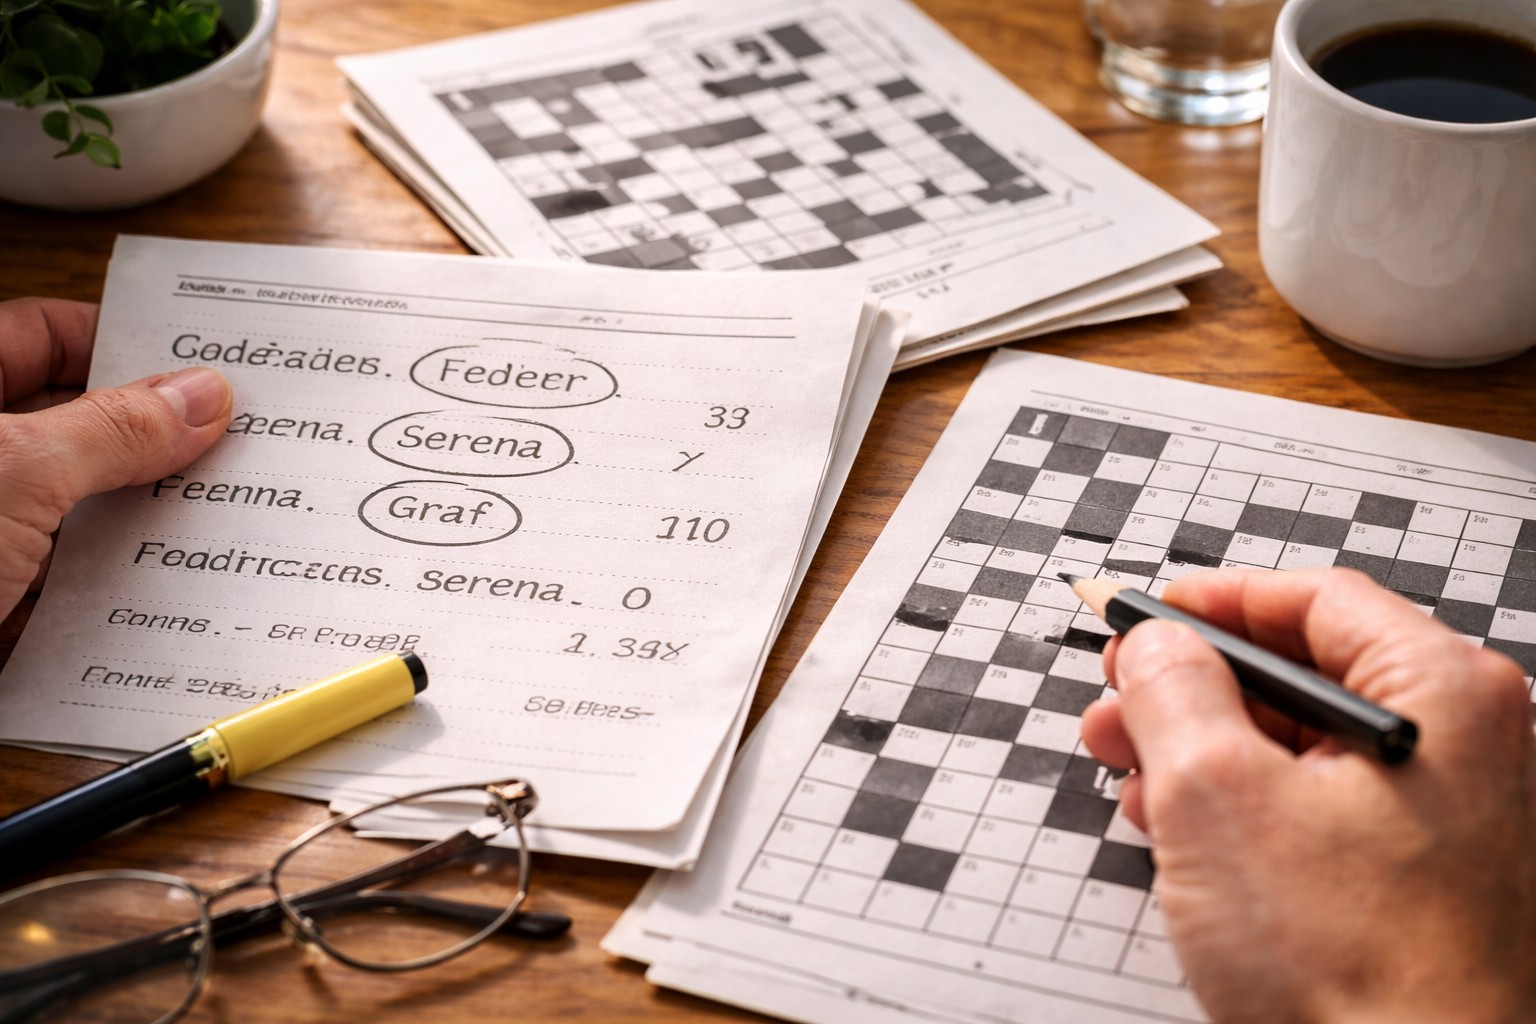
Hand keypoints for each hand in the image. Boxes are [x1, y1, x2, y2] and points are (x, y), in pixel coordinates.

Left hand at [0, 297, 232, 621]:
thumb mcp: (15, 472)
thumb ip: (112, 431)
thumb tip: (201, 397)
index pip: (40, 335)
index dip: (119, 340)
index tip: (199, 364)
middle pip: (69, 426)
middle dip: (150, 437)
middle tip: (230, 440)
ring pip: (73, 512)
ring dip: (140, 523)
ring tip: (218, 520)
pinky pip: (62, 591)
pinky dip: (114, 596)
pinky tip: (168, 598)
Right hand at [1081, 567, 1535, 1023]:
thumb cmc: (1361, 974)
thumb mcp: (1215, 795)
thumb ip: (1172, 690)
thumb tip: (1157, 643)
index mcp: (1441, 694)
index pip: (1313, 597)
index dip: (1210, 602)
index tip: (1144, 617)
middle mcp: (1463, 744)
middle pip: (1304, 671)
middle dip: (1192, 687)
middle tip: (1119, 701)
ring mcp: (1448, 816)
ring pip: (1303, 744)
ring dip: (1204, 750)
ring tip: (1131, 775)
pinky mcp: (1421, 878)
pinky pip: (1321, 808)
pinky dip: (1244, 807)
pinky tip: (1183, 833)